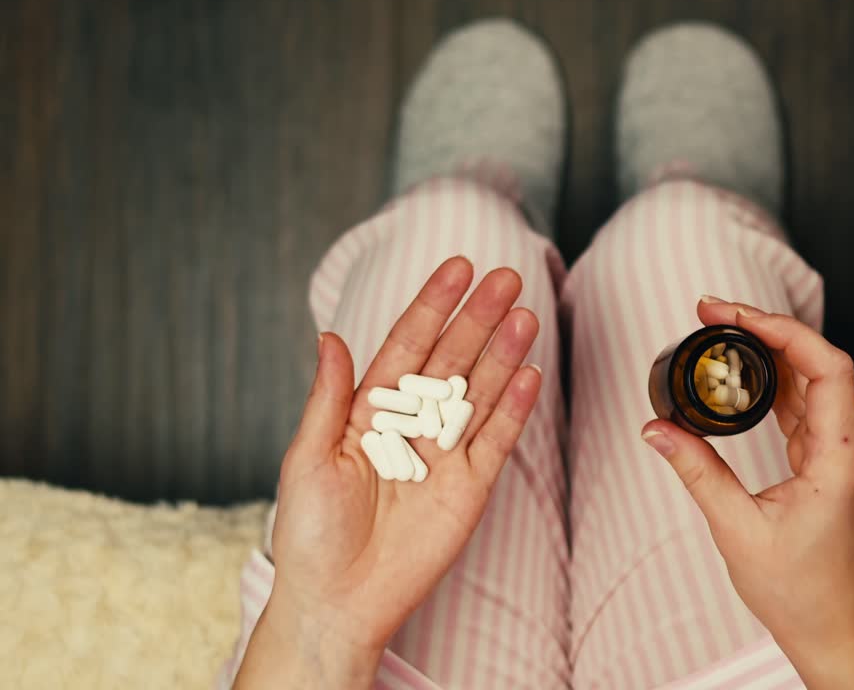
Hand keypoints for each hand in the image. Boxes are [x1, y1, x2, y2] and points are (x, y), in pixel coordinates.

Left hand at [235, 257, 541, 688]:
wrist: (338, 601)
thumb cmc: (310, 534)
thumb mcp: (307, 459)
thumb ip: (328, 398)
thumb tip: (332, 338)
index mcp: (369, 410)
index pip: (407, 346)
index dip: (432, 306)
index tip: (458, 268)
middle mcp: (412, 425)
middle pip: (453, 360)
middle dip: (479, 318)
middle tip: (507, 277)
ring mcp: (445, 454)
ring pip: (481, 392)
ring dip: (504, 354)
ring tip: (526, 315)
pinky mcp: (471, 487)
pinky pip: (497, 440)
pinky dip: (515, 408)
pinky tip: (531, 373)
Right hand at [641, 298, 853, 689]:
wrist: (832, 628)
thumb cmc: (798, 592)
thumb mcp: (737, 529)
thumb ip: (697, 471)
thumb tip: (656, 429)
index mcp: (842, 459)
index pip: (826, 367)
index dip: (781, 330)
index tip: (733, 315)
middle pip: (819, 363)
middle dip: (765, 330)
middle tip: (712, 313)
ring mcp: (849, 453)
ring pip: (815, 380)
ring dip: (770, 352)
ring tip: (720, 331)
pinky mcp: (836, 461)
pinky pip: (810, 405)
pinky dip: (777, 382)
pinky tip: (744, 372)